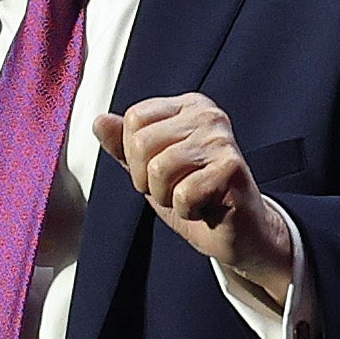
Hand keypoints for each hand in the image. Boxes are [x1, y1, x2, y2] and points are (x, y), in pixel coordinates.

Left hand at [92, 94, 292, 303]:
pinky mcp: (232, 168)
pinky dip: (187, 210)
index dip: (134, 155)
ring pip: (159, 169)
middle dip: (147, 179)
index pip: (134, 118)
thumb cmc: (196, 197)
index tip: (158, 170)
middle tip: (175, 188)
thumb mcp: (149, 170)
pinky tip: (206, 206)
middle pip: (141, 143)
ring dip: (167, 196)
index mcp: (187, 106)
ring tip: (191, 196)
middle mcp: (207, 115)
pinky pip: (183, 193)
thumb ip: (123, 146)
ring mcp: (222, 140)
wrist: (239, 232)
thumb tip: (100, 121)